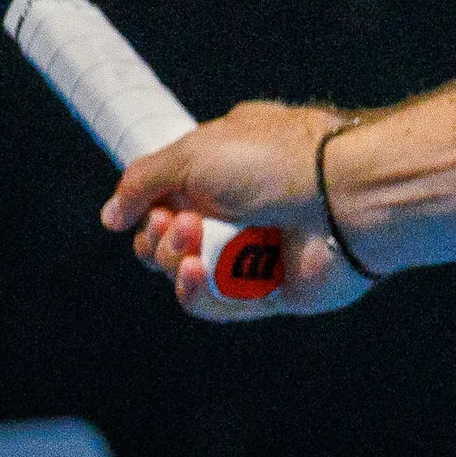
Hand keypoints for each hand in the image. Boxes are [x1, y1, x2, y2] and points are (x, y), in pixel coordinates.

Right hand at [100, 99, 381, 320]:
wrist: (343, 196)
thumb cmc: (276, 160)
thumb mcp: (195, 152)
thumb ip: (144, 182)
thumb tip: (112, 215)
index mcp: (227, 166)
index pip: (167, 195)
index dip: (147, 206)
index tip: (146, 207)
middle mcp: (240, 208)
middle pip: (169, 239)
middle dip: (158, 236)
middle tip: (179, 223)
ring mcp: (255, 251)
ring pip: (186, 273)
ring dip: (173, 260)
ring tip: (191, 244)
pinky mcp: (270, 291)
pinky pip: (215, 303)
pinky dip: (194, 292)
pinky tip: (191, 273)